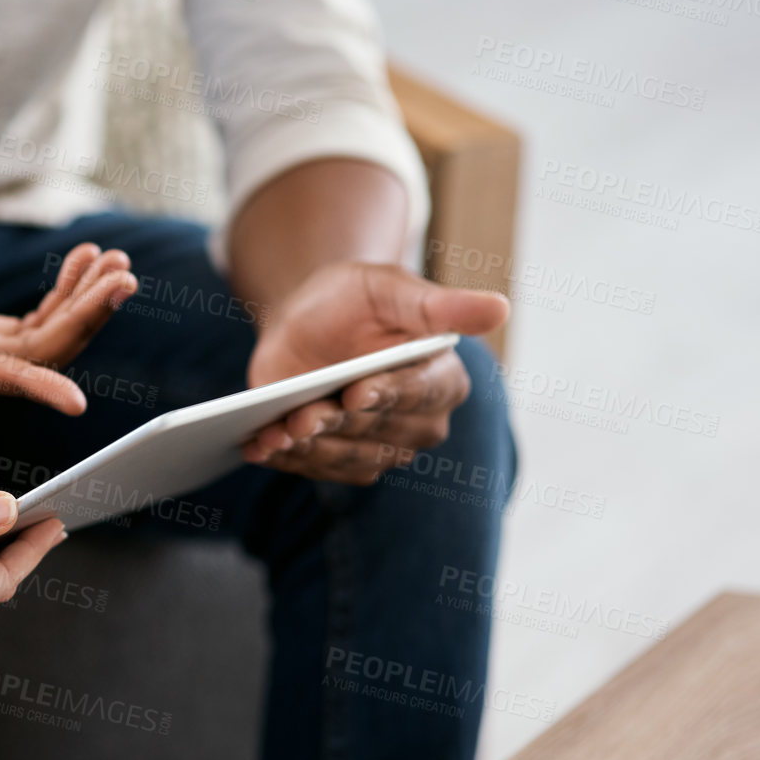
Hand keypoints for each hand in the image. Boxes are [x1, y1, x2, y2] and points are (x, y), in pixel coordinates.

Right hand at [0, 227, 136, 414]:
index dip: (33, 385)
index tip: (77, 402)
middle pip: (37, 356)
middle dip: (84, 318)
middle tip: (124, 276)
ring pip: (45, 339)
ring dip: (85, 303)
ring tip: (116, 263)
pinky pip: (36, 321)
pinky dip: (65, 291)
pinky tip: (85, 261)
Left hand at [242, 263, 507, 483]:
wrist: (309, 320)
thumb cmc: (356, 299)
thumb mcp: (391, 289)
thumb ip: (440, 305)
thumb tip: (501, 308)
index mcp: (443, 378)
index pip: (421, 393)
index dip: (389, 395)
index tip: (358, 392)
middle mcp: (420, 423)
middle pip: (381, 431)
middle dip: (339, 424)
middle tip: (302, 416)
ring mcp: (382, 448)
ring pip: (350, 458)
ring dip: (311, 449)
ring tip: (275, 433)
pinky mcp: (343, 461)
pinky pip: (318, 469)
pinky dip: (288, 459)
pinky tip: (258, 447)